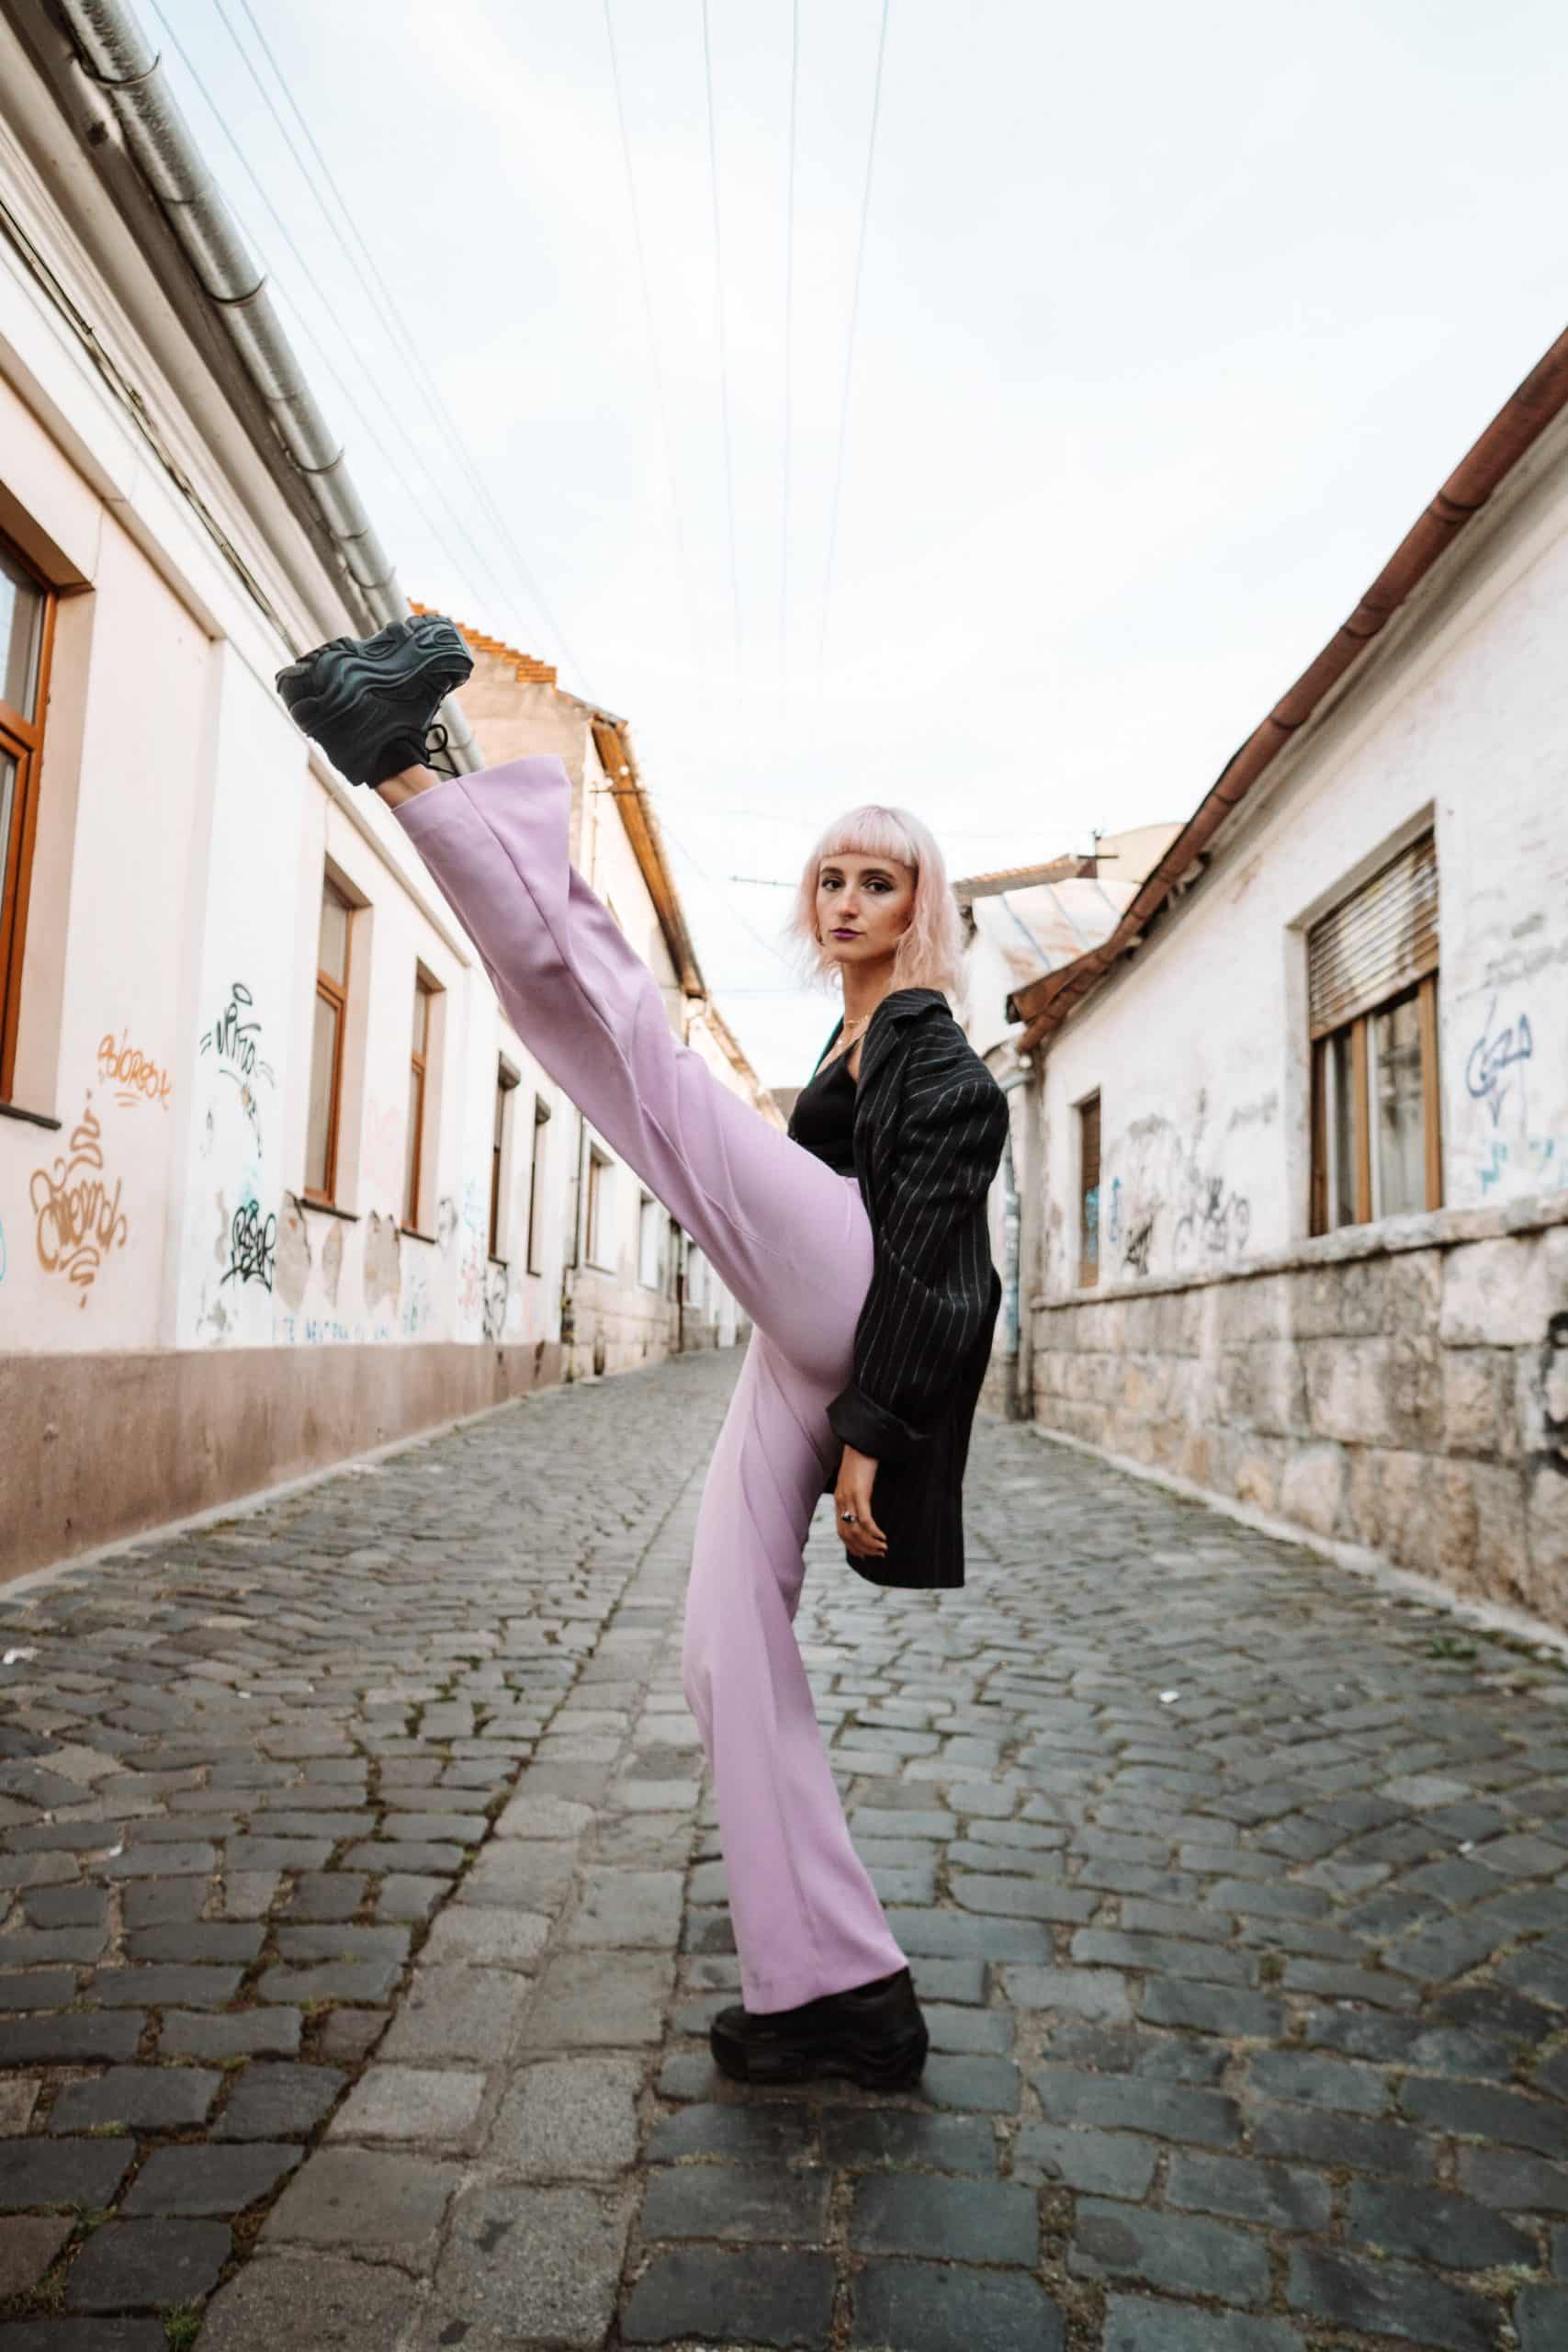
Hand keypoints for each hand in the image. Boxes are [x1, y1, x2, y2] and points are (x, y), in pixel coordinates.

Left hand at [834, 1444, 887, 1562]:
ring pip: (856, 1530)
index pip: (841, 1531)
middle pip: (847, 1535)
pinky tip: (883, 1536)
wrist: (861, 1439)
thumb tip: (866, 1502)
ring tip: (883, 1548)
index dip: (852, 1546)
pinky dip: (873, 1531)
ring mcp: (848, 1497)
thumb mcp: (858, 1479)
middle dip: (863, 1548)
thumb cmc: (863, 1457)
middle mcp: (841, 1501)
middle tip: (878, 1554)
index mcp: (839, 1499)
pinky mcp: (859, 1492)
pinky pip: (865, 1518)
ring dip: (870, 1543)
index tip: (864, 1555)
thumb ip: (859, 1492)